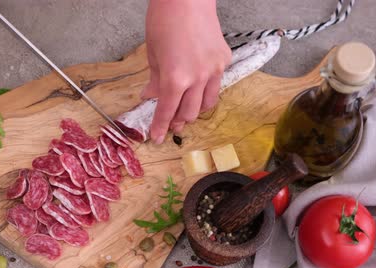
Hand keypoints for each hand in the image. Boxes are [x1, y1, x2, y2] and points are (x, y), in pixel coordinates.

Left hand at [143, 0, 230, 143]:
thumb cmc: (164, 21)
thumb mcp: (152, 54)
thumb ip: (155, 80)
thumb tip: (151, 96)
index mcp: (175, 79)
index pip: (166, 112)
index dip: (160, 127)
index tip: (156, 138)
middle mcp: (197, 78)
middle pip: (189, 113)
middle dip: (177, 122)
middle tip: (170, 125)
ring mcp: (214, 70)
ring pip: (207, 103)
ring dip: (194, 110)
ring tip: (185, 111)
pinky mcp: (224, 60)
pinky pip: (216, 84)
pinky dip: (205, 90)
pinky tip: (198, 86)